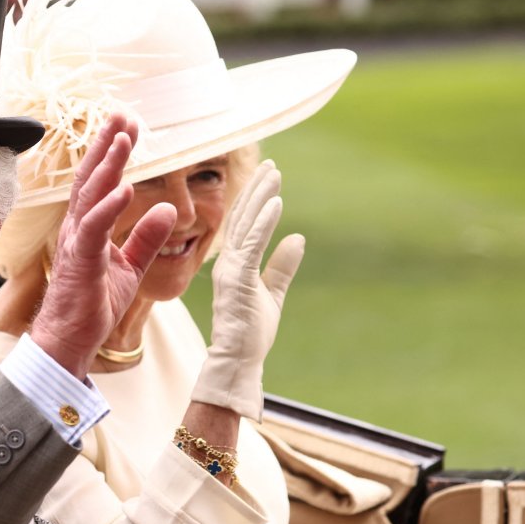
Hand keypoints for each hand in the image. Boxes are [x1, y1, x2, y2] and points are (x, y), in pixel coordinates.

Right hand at [30, 113, 176, 377]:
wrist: (70, 340)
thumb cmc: (93, 305)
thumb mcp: (131, 267)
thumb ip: (147, 238)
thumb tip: (169, 210)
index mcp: (88, 228)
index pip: (100, 182)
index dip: (113, 153)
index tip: (129, 126)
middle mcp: (77, 228)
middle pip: (91, 178)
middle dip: (107, 145)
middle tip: (122, 115)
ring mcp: (76, 243)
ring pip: (90, 195)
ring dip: (108, 165)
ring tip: (123, 138)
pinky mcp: (80, 261)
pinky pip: (94, 228)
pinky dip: (109, 207)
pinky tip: (124, 188)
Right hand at [191, 161, 303, 420]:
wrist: (238, 359)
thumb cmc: (251, 333)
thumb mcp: (273, 294)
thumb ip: (282, 266)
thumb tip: (298, 237)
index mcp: (233, 265)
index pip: (242, 225)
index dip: (253, 199)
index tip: (267, 177)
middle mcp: (227, 262)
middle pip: (241, 217)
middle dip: (256, 188)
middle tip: (271, 164)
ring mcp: (229, 269)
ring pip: (245, 224)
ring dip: (260, 196)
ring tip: (274, 173)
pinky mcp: (237, 279)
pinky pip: (251, 243)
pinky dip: (263, 221)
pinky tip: (275, 202)